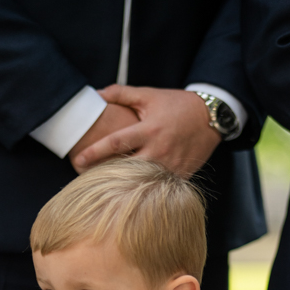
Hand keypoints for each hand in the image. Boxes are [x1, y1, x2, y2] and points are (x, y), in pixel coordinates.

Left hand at [72, 86, 220, 177]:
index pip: (116, 143)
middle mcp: (159, 150)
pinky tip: (129, 196)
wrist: (211, 117)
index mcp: (148, 129)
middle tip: (85, 181)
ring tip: (104, 191)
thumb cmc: (175, 105)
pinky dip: (143, 191)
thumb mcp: (149, 95)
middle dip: (105, 175)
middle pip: (126, 169)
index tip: (78, 160)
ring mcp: (170, 166)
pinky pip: (157, 188)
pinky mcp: (179, 176)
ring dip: (123, 186)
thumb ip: (122, 94)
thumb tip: (96, 93)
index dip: (95, 152)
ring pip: (141, 182)